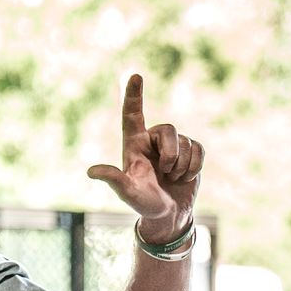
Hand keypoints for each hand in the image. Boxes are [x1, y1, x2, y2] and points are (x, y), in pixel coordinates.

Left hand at [86, 75, 203, 242]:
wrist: (168, 214)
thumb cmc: (143, 203)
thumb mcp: (127, 192)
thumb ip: (114, 180)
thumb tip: (92, 171)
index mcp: (133, 144)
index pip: (132, 114)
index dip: (133, 95)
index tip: (135, 75)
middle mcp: (152, 139)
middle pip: (168, 129)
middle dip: (171, 155)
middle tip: (165, 174)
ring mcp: (173, 144)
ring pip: (185, 142)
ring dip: (182, 166)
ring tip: (172, 178)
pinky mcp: (192, 151)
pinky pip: (199, 149)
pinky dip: (194, 167)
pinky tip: (186, 177)